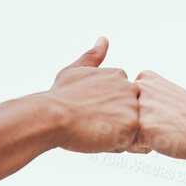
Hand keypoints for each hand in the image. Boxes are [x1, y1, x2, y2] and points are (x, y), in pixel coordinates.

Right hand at [48, 38, 141, 153]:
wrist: (52, 116)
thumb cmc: (60, 95)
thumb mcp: (76, 70)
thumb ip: (93, 56)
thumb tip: (103, 39)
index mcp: (119, 75)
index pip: (118, 100)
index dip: (101, 109)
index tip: (87, 109)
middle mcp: (130, 89)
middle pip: (125, 115)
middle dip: (110, 122)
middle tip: (89, 120)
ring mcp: (133, 109)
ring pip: (125, 130)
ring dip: (111, 133)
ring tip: (92, 128)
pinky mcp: (130, 130)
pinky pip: (124, 144)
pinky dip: (110, 145)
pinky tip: (95, 137)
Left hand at [133, 71, 185, 160]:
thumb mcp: (167, 92)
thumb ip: (147, 93)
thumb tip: (124, 101)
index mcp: (145, 78)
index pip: (126, 102)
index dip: (142, 114)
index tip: (162, 114)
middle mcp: (139, 88)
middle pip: (123, 116)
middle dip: (137, 126)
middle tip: (163, 125)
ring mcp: (139, 107)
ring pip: (124, 130)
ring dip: (139, 137)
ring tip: (162, 133)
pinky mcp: (141, 128)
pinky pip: (129, 145)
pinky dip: (144, 148)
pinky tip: (163, 141)